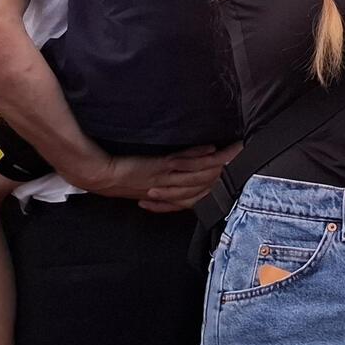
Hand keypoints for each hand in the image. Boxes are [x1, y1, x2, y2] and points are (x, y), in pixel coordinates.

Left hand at [78, 145, 234, 209]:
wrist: (100, 177)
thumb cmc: (120, 179)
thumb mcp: (145, 184)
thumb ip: (163, 181)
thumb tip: (174, 175)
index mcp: (167, 194)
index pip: (196, 197)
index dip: (217, 189)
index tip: (233, 178)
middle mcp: (169, 189)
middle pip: (204, 185)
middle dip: (225, 174)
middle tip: (243, 162)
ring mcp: (166, 179)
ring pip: (198, 175)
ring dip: (218, 163)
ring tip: (235, 152)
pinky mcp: (160, 167)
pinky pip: (184, 162)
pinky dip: (198, 154)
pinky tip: (211, 148)